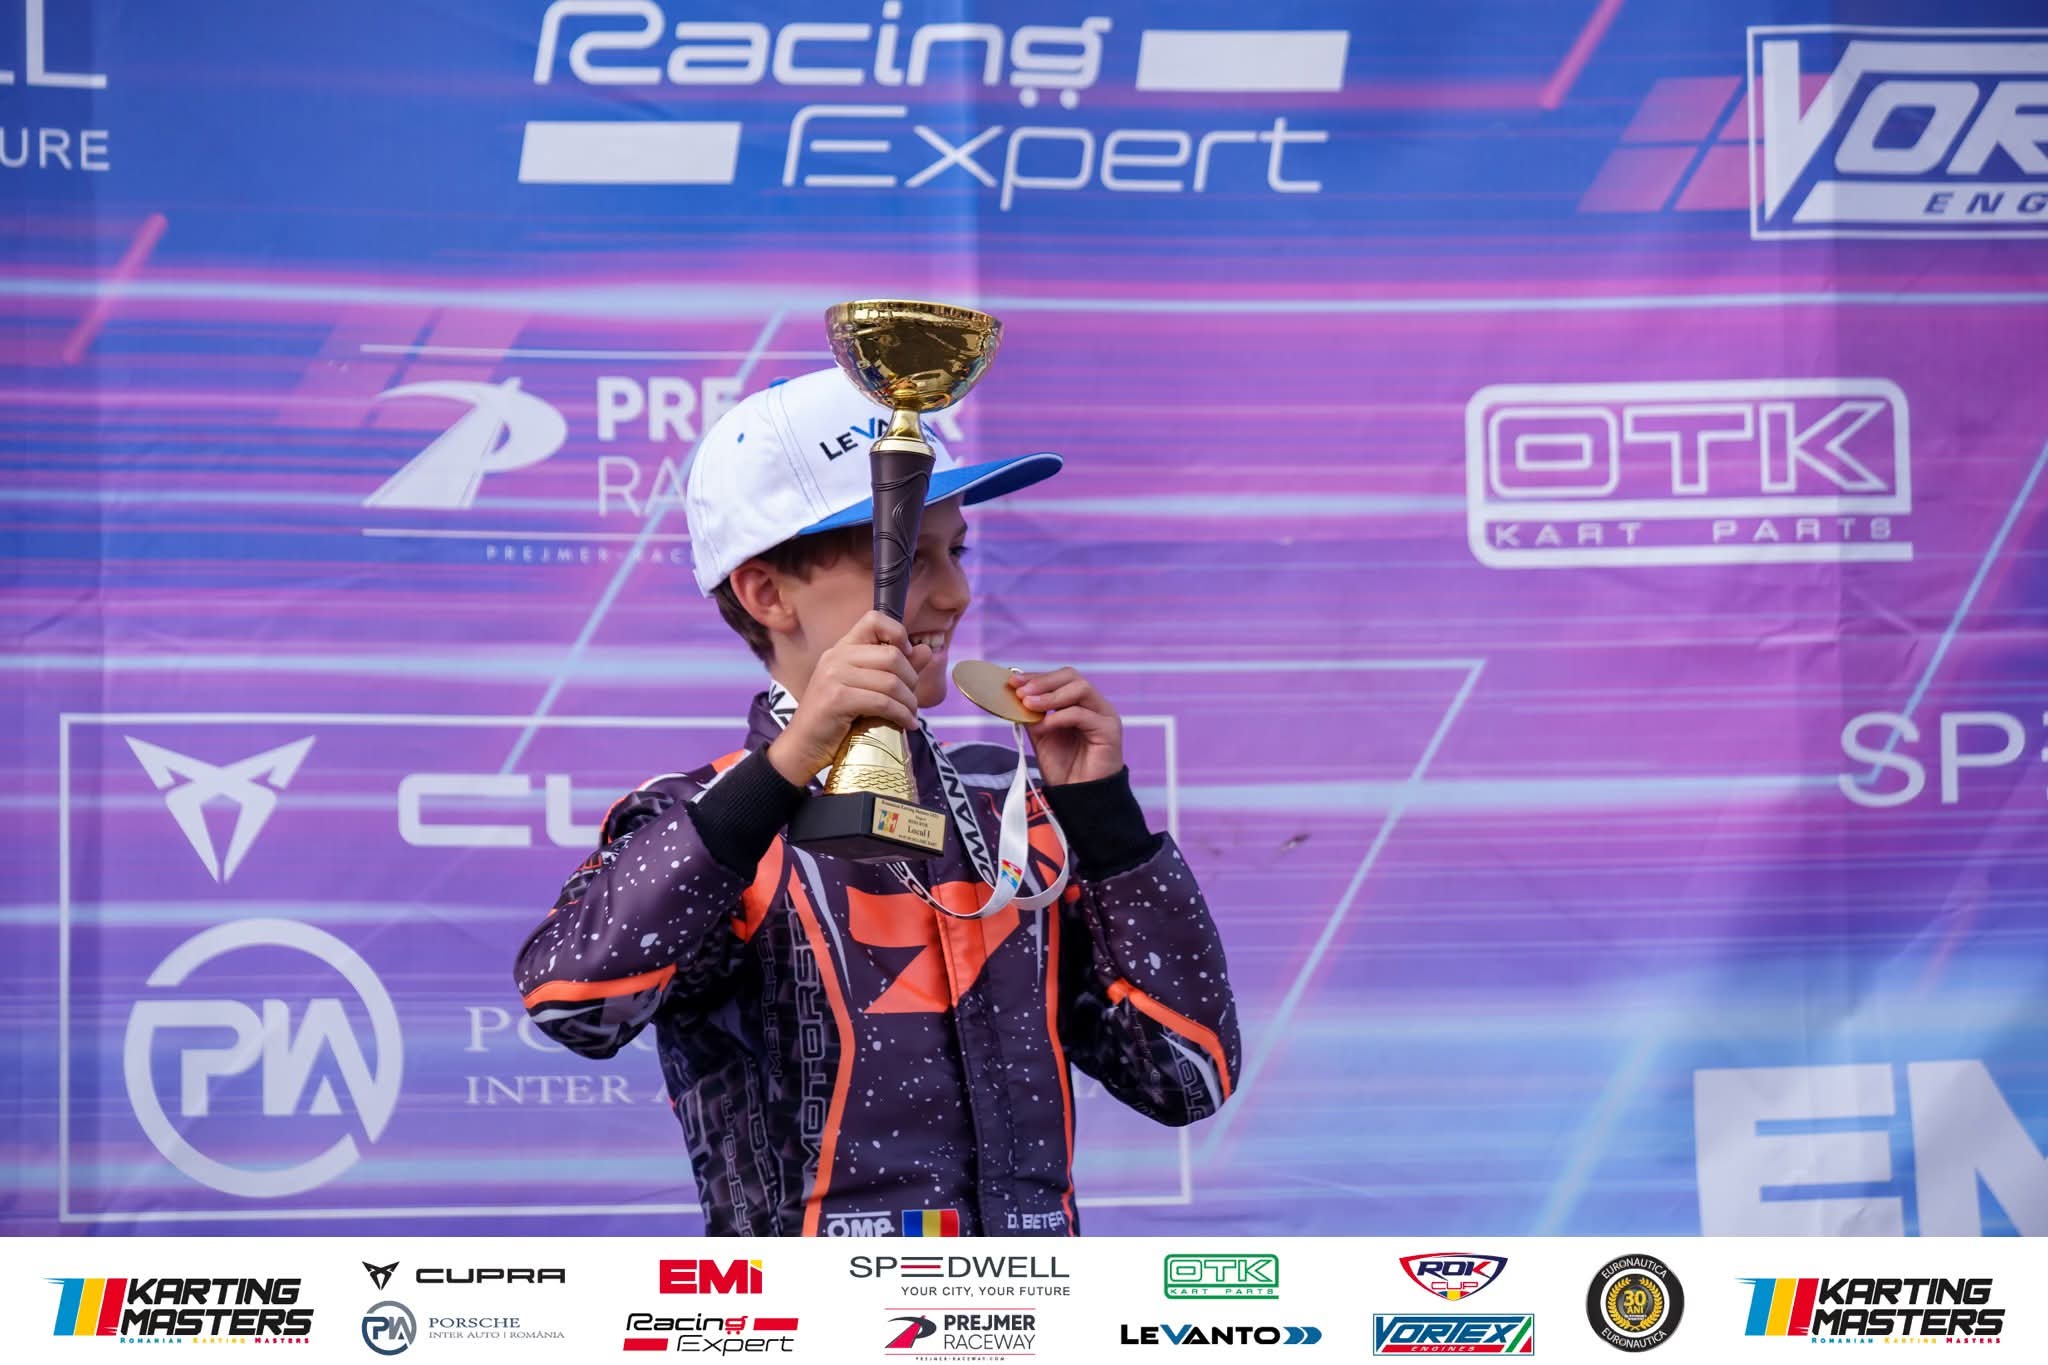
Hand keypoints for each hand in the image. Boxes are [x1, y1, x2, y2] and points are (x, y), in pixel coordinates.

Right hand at [767, 611, 931, 785]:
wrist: (803, 747)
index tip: (908, 657)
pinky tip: (907, 724)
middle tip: (911, 699)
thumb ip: (896, 669)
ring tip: (910, 715)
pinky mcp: (836, 699)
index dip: (898, 633)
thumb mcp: (866, 688)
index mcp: (842, 648)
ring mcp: (833, 676)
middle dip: (911, 680)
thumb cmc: (836, 719)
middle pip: (892, 655)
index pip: (874, 619)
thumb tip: (926, 650)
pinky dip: (901, 715)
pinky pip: (882, 702)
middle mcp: (836, 656)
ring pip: (891, 681)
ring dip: (909, 702)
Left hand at [1009, 666, 1123, 786]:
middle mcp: (1095, 705)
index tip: (1013, 681)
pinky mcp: (1109, 730)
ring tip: (1029, 705)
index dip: (1037, 676)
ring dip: (1050, 695)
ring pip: (1080, 688)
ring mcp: (1105, 715)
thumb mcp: (1041, 735)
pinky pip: (1082, 714)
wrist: (1078, 797)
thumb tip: (1015, 695)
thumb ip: (1032, 714)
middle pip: (1072, 676)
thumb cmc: (1063, 768)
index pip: (1061, 678)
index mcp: (1081, 703)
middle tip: (1021, 692)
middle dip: (1043, 681)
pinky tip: (1043, 727)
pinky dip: (1058, 717)